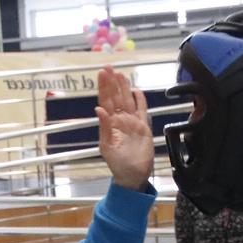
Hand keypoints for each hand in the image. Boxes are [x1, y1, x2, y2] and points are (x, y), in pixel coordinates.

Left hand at [94, 64, 154, 189]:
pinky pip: (141, 109)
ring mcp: (132, 122)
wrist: (133, 175)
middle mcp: (120, 120)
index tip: (102, 73)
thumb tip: (98, 109)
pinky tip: (137, 90)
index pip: (105, 101)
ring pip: (128, 100)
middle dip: (112, 82)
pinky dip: (140, 100)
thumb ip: (104, 127)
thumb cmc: (118, 164)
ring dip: (124, 87)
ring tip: (120, 74)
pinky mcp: (143, 127)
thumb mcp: (107, 147)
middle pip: (116, 97)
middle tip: (109, 67)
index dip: (104, 87)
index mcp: (109, 124)